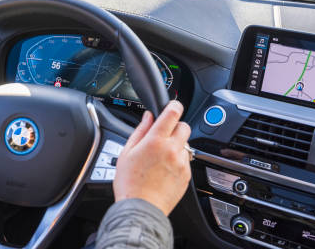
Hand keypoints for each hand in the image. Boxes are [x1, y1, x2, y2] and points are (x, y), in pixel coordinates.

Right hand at [112, 100, 190, 215]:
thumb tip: (148, 116)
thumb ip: (140, 131)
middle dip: (175, 127)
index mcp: (155, 141)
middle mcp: (172, 150)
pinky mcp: (187, 176)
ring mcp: (182, 163)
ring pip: (186, 144)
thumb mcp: (127, 152)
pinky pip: (186, 160)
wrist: (141, 209)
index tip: (172, 106)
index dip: (174, 106)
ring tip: (161, 158)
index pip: (173, 113)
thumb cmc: (130, 184)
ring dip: (177, 145)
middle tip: (163, 136)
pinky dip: (178, 160)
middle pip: (184, 126)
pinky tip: (165, 170)